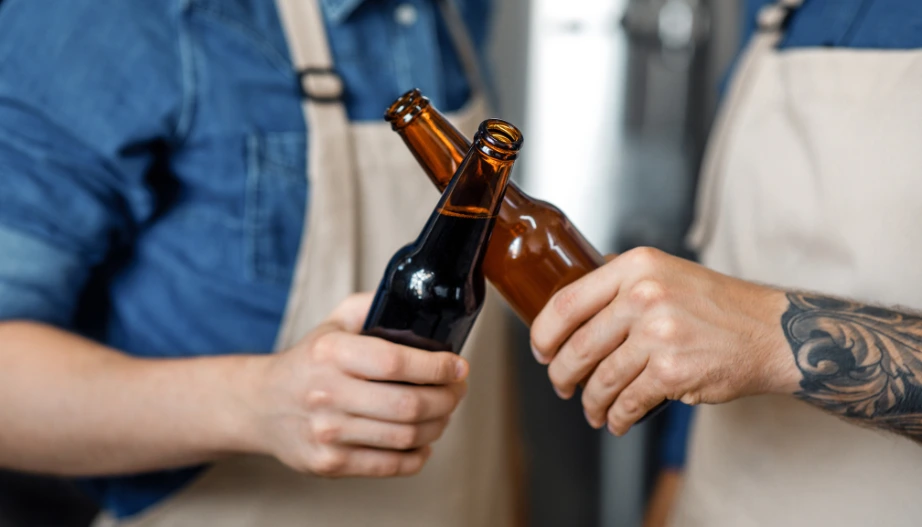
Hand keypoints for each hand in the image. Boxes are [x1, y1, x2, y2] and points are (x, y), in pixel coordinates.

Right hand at [243, 293, 468, 477]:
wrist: (260, 405)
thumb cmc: (308, 362)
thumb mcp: (333, 322)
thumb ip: (371, 306)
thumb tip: (416, 299)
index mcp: (331, 354)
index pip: (396, 363)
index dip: (437, 367)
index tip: (458, 366)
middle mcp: (327, 394)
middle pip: (408, 405)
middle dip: (447, 398)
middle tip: (457, 390)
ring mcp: (327, 434)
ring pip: (405, 437)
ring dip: (438, 425)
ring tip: (443, 413)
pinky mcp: (329, 464)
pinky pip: (390, 466)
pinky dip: (417, 456)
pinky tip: (422, 442)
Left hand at [530, 247, 798, 434]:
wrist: (770, 331)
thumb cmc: (716, 304)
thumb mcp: (665, 272)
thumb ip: (621, 281)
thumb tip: (574, 302)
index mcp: (635, 268)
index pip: (566, 302)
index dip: (543, 333)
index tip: (541, 349)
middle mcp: (643, 297)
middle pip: (577, 347)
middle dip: (562, 375)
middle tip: (562, 385)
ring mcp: (658, 336)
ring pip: (600, 380)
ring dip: (591, 403)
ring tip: (592, 410)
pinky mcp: (672, 372)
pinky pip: (628, 402)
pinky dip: (617, 417)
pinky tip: (616, 420)